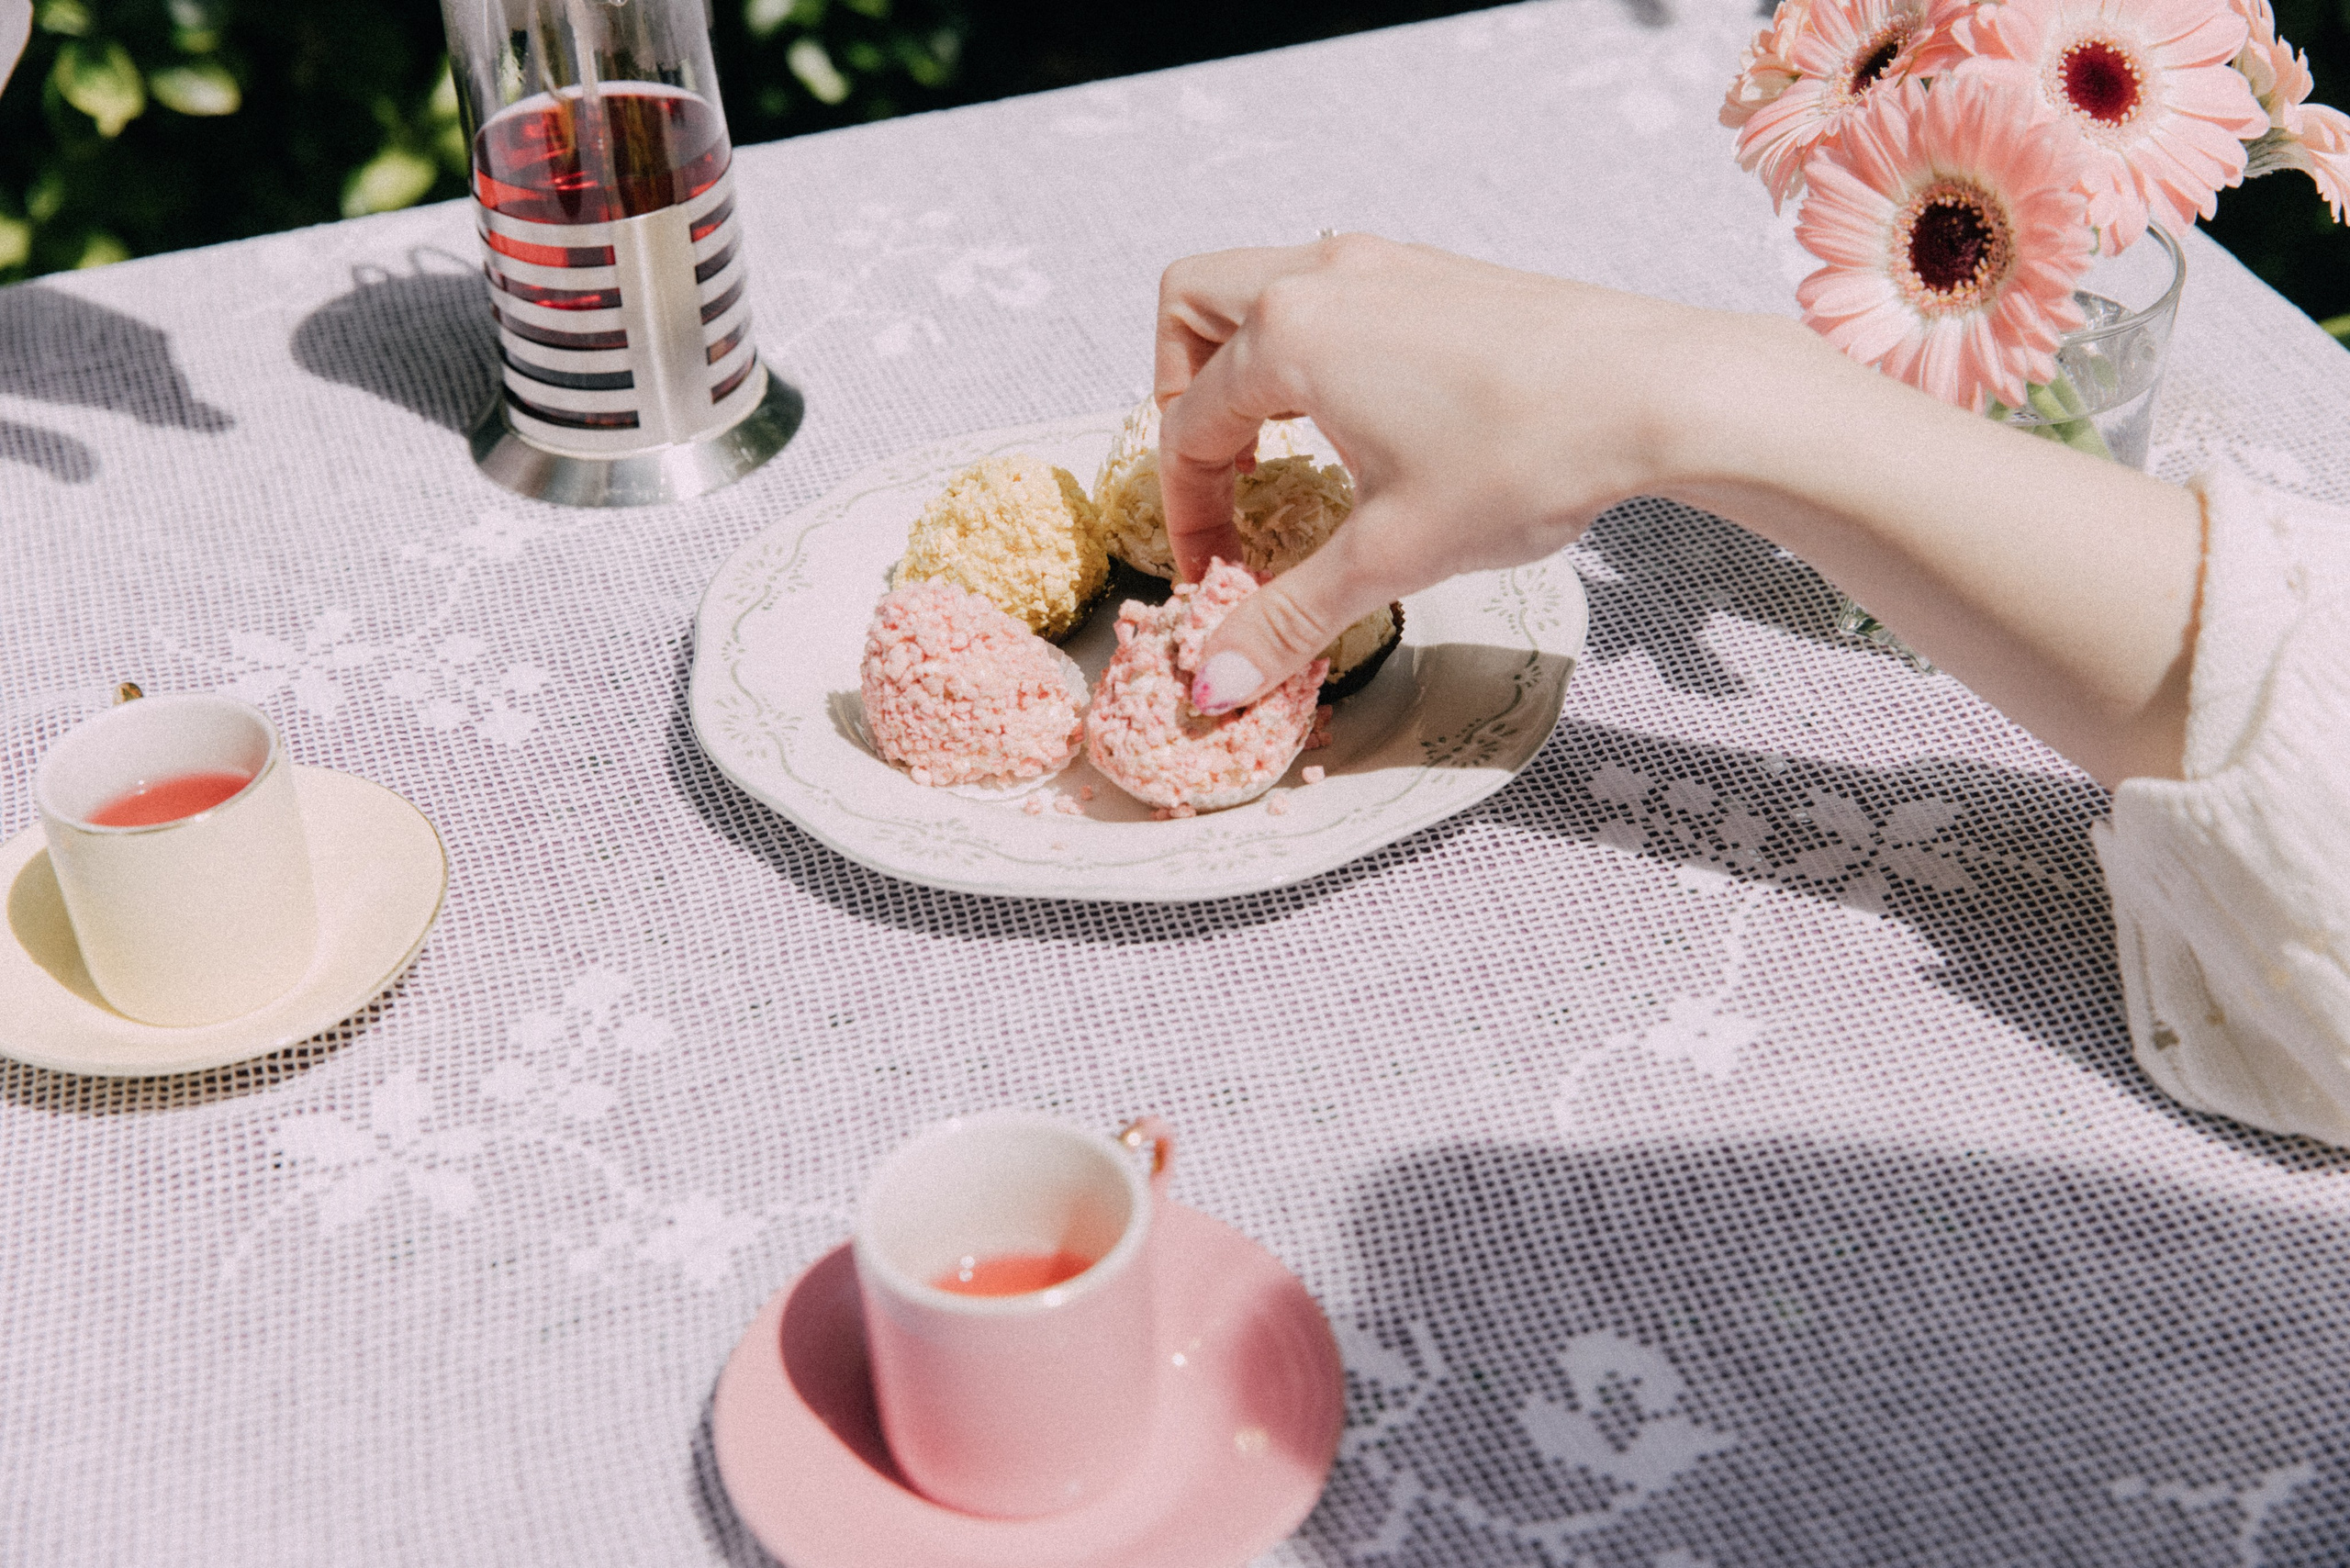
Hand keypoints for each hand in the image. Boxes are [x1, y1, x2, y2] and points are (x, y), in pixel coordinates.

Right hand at [1156, 235, 1711, 710]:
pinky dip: (1316, 352)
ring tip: (1283, 453)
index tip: (1215, 578)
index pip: (1189, 428)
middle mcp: (1323, 276)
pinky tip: (1368, 425)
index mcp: (1288, 333)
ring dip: (1247, 369)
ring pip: (1263, 290)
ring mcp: (1385, 263)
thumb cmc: (1528, 456)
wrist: (1663, 393)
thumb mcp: (1391, 555)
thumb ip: (1287, 616)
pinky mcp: (1438, 275)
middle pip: (1191, 312)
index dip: (1188, 516)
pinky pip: (1336, 297)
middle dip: (1179, 399)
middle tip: (1219, 481)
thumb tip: (1212, 681)